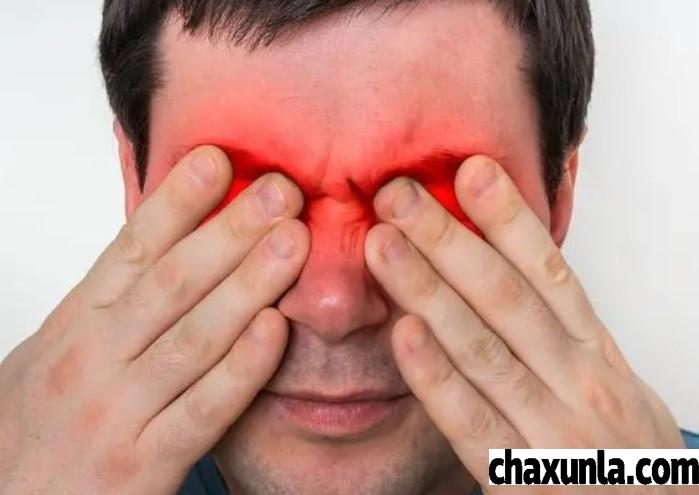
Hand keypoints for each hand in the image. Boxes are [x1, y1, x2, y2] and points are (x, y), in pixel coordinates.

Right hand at [0, 146, 308, 493]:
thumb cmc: (43, 424)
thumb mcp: (62, 347)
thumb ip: (112, 298)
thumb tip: (164, 237)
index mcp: (76, 324)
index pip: (131, 249)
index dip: (177, 201)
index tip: (217, 159)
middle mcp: (93, 359)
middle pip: (171, 282)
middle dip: (230, 231)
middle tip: (279, 190)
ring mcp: (118, 412)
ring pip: (193, 337)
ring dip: (248, 283)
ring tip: (292, 240)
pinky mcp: (143, 466)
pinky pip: (203, 411)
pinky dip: (241, 368)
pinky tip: (276, 329)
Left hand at [365, 156, 686, 492]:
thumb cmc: (616, 442)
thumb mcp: (605, 371)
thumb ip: (559, 320)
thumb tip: (512, 251)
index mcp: (595, 350)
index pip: (550, 271)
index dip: (509, 219)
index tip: (471, 170)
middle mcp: (576, 381)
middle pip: (507, 298)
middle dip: (449, 241)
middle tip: (399, 194)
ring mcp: (549, 430)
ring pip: (483, 349)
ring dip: (429, 291)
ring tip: (384, 245)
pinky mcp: (517, 478)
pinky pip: (471, 422)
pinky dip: (436, 377)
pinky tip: (402, 333)